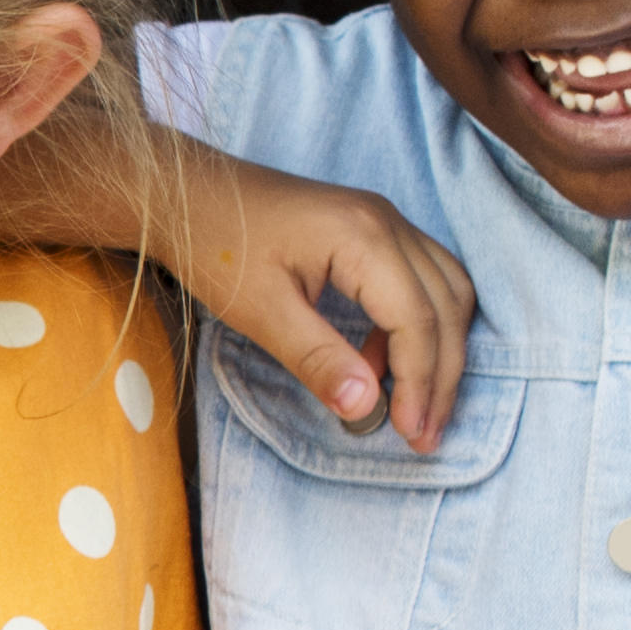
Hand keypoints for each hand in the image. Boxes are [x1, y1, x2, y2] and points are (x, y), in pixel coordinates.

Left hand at [162, 165, 474, 452]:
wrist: (183, 194)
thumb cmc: (213, 246)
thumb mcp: (259, 311)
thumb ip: (317, 358)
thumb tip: (366, 408)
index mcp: (363, 237)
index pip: (418, 320)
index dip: (420, 383)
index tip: (411, 434)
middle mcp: (387, 221)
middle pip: (446, 307)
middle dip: (441, 376)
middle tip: (425, 435)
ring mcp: (384, 219)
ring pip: (447, 291)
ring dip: (439, 350)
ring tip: (412, 406)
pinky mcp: (373, 228)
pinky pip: (423, 279)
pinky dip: (419, 324)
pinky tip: (378, 362)